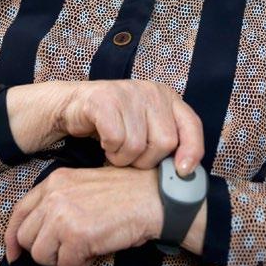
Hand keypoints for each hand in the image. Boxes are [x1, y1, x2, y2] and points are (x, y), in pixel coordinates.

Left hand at [5, 165, 163, 265]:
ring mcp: (63, 215)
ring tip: (83, 248)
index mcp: (55, 181)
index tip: (15, 252)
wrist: (151, 197)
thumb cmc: (124, 193)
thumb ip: (58, 201)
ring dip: (61, 258)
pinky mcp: (77, 235)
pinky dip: (80, 264)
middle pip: (26, 237)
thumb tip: (36, 233)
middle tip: (67, 248)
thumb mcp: (83, 185)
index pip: (19, 212)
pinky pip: (65, 265)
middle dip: (44, 249)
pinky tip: (95, 251)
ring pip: (41, 254)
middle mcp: (54, 196)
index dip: (13, 236)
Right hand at [7, 79, 203, 174]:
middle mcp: (152, 92)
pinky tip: (105, 142)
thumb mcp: (147, 128)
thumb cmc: (115, 123)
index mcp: (168, 98)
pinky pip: (116, 139)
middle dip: (146, 160)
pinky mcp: (105, 99)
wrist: (74, 105)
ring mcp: (129, 93)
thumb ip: (166, 142)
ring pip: (138, 145)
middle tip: (132, 157)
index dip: (192, 151)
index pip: (192, 125)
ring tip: (116, 149)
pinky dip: (109, 149)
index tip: (182, 171)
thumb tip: (185, 173)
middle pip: (165, 142)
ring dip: (123, 158)